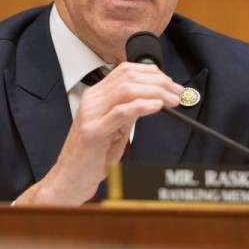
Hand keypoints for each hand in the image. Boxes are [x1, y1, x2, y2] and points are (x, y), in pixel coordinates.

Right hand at [13, 62, 181, 204]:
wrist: (71, 177)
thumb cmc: (93, 154)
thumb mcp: (114, 127)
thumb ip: (129, 110)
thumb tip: (153, 98)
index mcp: (96, 95)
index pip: (125, 70)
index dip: (152, 73)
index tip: (170, 83)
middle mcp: (92, 100)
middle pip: (128, 76)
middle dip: (159, 81)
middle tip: (177, 92)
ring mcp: (91, 114)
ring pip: (126, 89)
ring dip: (155, 92)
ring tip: (171, 100)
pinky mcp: (93, 132)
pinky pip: (120, 111)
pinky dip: (141, 105)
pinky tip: (156, 106)